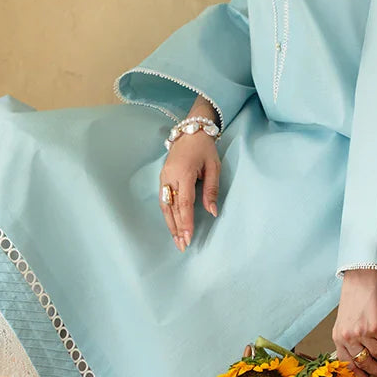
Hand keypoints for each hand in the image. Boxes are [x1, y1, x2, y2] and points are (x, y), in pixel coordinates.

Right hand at [159, 131, 219, 251]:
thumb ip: (212, 190)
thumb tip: (212, 211)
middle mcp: (170, 177)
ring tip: (177, 240)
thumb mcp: (214, 166)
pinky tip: (172, 224)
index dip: (186, 222)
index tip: (188, 237)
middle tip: (182, 246)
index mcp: (183, 174)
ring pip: (165, 206)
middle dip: (177, 228)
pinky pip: (164, 199)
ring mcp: (164, 177)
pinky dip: (167, 214)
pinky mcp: (162, 177)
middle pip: (171, 208)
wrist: (190, 130)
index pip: (184, 203)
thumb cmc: (204, 148)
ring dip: (170, 224)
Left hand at [332, 268, 376, 376]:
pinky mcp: (376, 326)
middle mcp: (348, 336)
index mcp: (338, 338)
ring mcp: (362, 332)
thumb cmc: (353, 301)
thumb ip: (351, 341)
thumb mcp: (345, 323)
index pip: (348, 366)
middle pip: (364, 364)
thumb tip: (364, 361)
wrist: (360, 282)